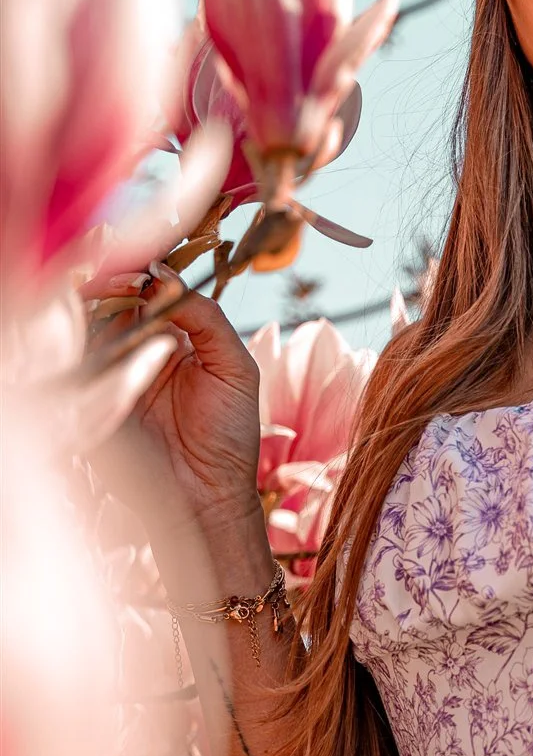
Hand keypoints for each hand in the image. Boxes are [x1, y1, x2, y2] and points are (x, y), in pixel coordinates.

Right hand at [91, 269, 264, 553]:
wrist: (209, 494)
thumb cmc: (230, 435)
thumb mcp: (235, 366)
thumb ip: (207, 318)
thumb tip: (167, 277)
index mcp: (171, 339)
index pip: (146, 292)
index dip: (141, 271)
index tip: (142, 261)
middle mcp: (136, 352)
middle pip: (110, 302)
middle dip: (111, 282)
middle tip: (119, 274)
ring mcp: (111, 375)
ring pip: (86, 326)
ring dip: (93, 307)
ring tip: (108, 298)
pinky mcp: (92, 400)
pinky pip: (75, 364)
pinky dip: (79, 343)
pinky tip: (97, 333)